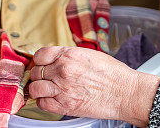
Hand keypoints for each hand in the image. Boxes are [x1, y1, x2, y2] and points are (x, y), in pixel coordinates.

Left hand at [28, 46, 159, 126]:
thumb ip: (70, 56)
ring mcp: (62, 88)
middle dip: (38, 75)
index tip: (40, 65)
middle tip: (45, 79)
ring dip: (38, 89)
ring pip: (35, 88)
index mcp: (69, 54)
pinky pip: (42, 104)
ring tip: (46, 90)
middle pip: (35, 72)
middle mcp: (63, 70)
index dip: (39, 61)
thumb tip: (56, 59)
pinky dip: (44, 102)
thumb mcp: (90, 55)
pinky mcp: (65, 105)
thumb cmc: (113, 74)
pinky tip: (52, 100)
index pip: (40, 55)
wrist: (125, 93)